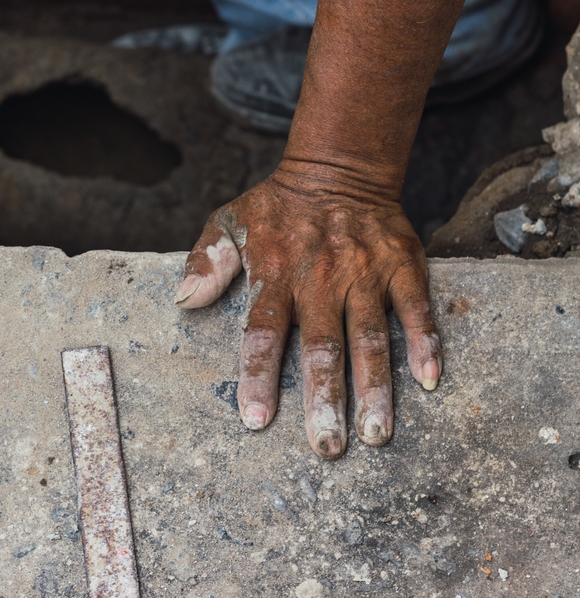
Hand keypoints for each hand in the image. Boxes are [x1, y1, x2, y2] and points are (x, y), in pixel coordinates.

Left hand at [176, 172, 441, 458]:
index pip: (263, 332)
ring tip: (376, 433)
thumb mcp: (229, 222)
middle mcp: (320, 278)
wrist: (338, 165)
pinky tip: (429, 381)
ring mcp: (364, 272)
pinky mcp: (402, 264)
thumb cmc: (276, 206)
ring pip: (370, 337)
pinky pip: (416, 307)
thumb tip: (183, 300)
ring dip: (375, 388)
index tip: (257, 421)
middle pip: (321, 347)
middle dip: (325, 401)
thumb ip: (206, 261)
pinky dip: (425, 342)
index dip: (260, 377)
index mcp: (275, 272)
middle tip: (327, 447)